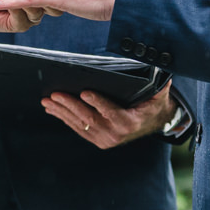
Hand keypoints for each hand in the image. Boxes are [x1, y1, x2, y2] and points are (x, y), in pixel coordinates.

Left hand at [43, 84, 171, 149]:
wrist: (152, 123)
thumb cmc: (152, 104)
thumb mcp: (159, 94)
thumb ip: (160, 84)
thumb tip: (162, 69)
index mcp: (129, 122)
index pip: (111, 112)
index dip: (97, 102)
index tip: (84, 92)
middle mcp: (116, 134)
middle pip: (89, 118)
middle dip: (70, 105)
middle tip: (55, 94)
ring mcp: (105, 139)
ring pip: (80, 124)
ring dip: (61, 112)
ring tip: (47, 101)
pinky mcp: (97, 140)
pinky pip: (78, 129)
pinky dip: (64, 118)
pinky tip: (53, 109)